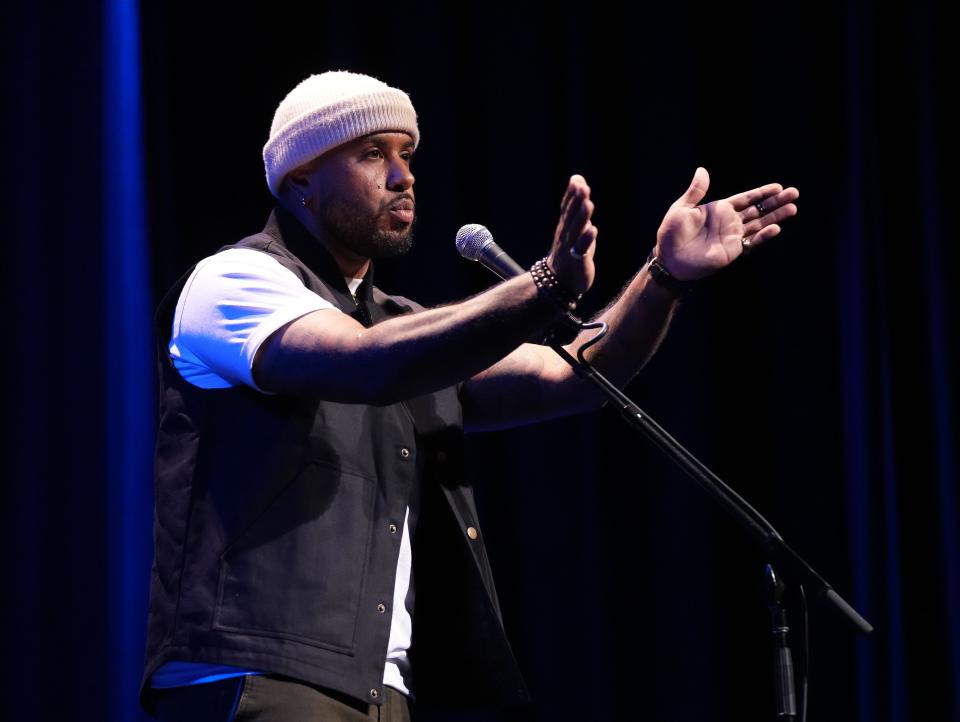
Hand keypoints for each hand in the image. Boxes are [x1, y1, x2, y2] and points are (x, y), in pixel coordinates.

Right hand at [547, 174, 597, 294]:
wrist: (559, 281)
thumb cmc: (570, 250)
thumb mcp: (574, 225)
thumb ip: (576, 204)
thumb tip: (578, 179)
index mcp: (565, 226)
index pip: (566, 207)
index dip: (571, 194)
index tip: (576, 180)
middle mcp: (565, 234)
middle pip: (571, 216)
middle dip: (576, 201)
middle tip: (582, 187)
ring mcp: (570, 247)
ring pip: (575, 230)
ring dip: (581, 217)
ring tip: (588, 204)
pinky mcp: (578, 260)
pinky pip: (581, 249)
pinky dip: (586, 239)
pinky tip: (592, 230)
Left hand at [655, 167, 798, 280]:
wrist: (669, 260)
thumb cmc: (671, 234)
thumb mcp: (681, 209)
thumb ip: (695, 191)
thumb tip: (702, 170)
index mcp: (719, 209)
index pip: (746, 199)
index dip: (761, 193)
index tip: (778, 187)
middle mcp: (729, 221)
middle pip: (757, 210)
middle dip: (775, 202)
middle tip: (794, 194)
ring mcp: (732, 236)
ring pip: (759, 224)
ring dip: (775, 217)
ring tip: (793, 208)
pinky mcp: (732, 250)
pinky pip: (752, 242)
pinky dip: (763, 236)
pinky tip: (776, 228)